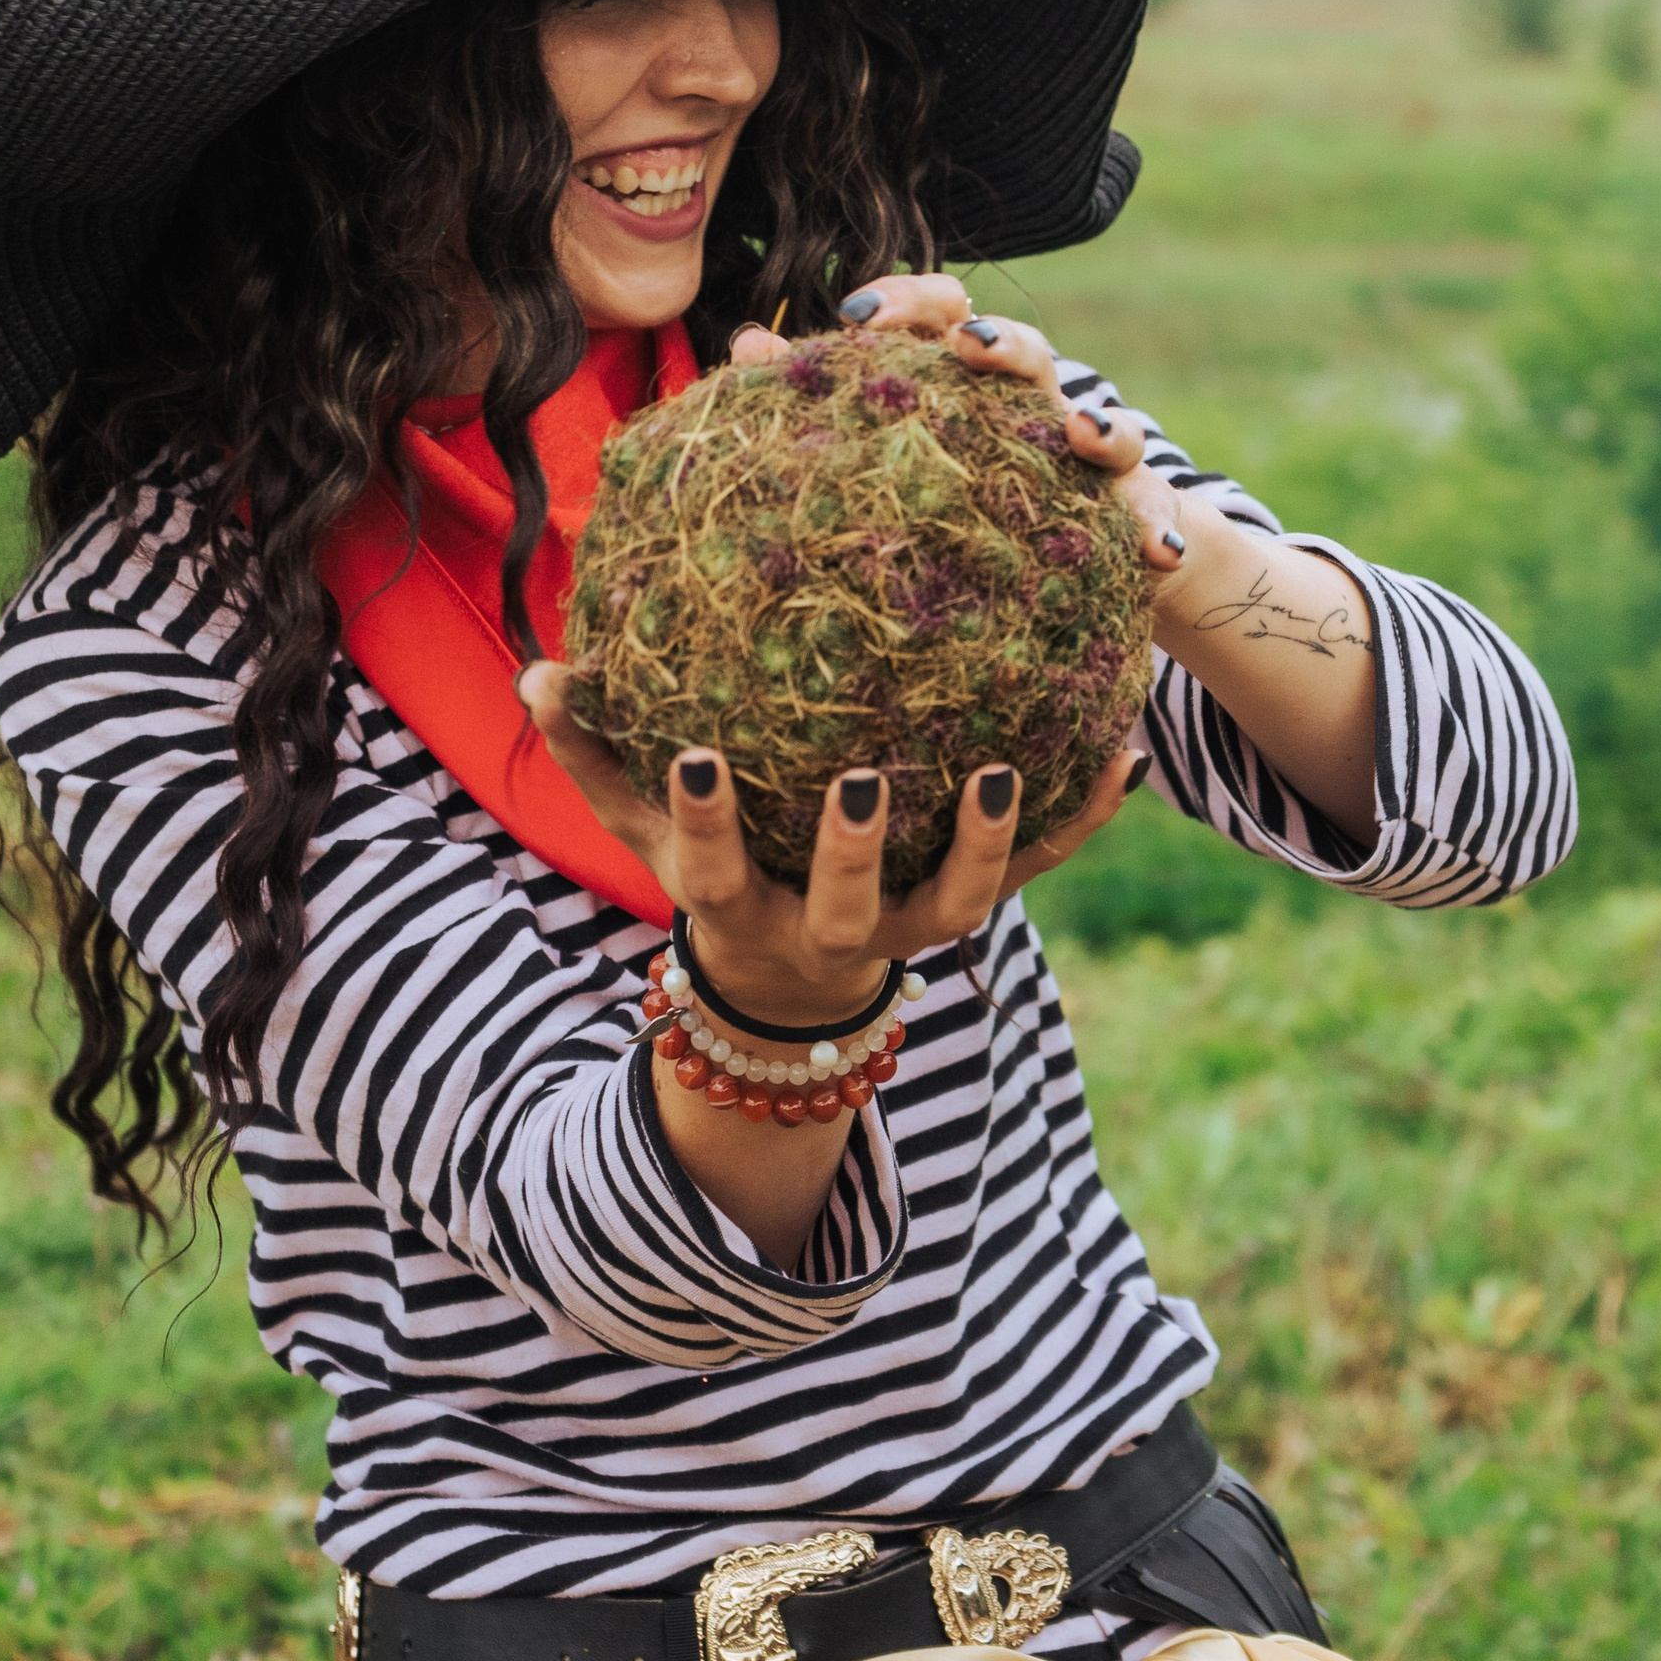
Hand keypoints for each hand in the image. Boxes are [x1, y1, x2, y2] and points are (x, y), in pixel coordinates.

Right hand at [514, 678, 1146, 1023]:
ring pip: (957, 906)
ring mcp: (907, 930)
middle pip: (844, 906)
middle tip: (863, 777)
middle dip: (850, 851)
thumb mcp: (642, 830)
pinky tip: (1122, 755)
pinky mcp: (968, 911)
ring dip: (983, 844)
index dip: (701, 822)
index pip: (706, 871)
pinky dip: (1079, 822)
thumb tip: (537, 669)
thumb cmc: (712, 873)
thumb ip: (595, 753)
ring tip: (1003, 770)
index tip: (698, 757)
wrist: (788, 990)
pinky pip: (1034, 873)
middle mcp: (826, 932)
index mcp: (737, 907)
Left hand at [766, 272, 1195, 580]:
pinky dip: (1157, 530)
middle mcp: (1029, 399)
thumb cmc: (953, 485)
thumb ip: (828, 398)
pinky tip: (1156, 552)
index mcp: (963, 375)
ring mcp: (1085, 453)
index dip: (904, 301)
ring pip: (1100, 422)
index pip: (940, 308)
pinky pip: (1151, 514)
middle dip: (999, 343)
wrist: (1069, 549)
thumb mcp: (894, 445)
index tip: (855, 317)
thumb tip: (747, 347)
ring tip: (1081, 435)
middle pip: (1021, 349)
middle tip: (967, 347)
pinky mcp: (1131, 509)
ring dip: (1099, 424)